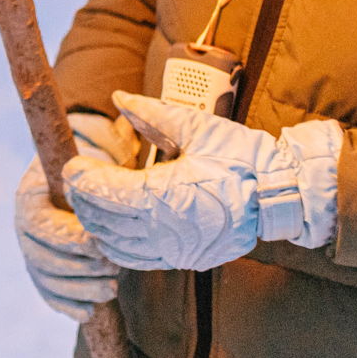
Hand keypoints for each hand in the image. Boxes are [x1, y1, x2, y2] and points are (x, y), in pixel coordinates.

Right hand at [15, 111, 135, 320]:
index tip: (101, 244)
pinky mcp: (46, 272)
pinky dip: (68, 305)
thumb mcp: (106, 149)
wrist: (92, 187)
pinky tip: (92, 310)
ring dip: (78, 287)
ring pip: (44, 277)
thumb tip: (124, 107)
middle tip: (113, 271)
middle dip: (76, 269)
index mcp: (31, 192)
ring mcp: (32, 248)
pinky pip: (49, 295)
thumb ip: (109, 136)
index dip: (69, 238)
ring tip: (111, 287)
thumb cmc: (102, 167)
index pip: (39, 223)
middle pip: (38, 256)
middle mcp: (24, 223)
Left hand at [63, 91, 341, 271]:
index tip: (71, 165)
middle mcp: (167, 230)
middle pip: (103, 221)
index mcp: (168, 196)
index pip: (105, 193)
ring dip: (95, 223)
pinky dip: (115, 245)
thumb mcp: (198, 127)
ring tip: (90, 200)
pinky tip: (111, 226)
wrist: (285, 195)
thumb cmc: (243, 157)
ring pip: (114, 245)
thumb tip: (119, 97)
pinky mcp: (185, 260)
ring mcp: (176, 250)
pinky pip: (135, 260)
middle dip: (82, 200)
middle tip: (75, 179)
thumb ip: (153, 114)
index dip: (81, 180)